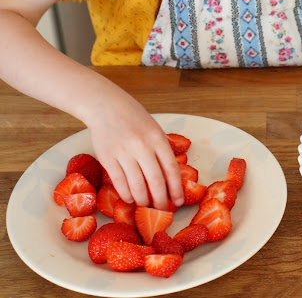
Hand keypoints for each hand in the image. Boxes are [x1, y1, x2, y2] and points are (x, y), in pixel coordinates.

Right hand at [84, 90, 183, 209]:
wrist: (106, 106)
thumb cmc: (134, 119)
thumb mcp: (154, 130)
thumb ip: (162, 150)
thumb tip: (170, 178)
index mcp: (158, 139)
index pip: (171, 169)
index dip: (176, 188)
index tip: (178, 201)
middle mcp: (142, 146)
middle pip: (156, 181)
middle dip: (160, 200)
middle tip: (162, 210)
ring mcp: (124, 152)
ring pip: (137, 185)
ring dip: (143, 200)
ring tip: (146, 207)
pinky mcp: (107, 157)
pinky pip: (119, 182)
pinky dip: (126, 194)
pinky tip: (130, 199)